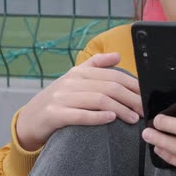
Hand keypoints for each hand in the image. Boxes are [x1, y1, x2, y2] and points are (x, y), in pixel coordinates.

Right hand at [17, 53, 142, 150]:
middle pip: (108, 88)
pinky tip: (111, 118)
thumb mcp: (74, 79)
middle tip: (143, 110)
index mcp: (79, 72)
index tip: (145, 95)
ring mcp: (61, 98)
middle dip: (130, 99)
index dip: (132, 85)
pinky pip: (79, 115)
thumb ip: (96, 65)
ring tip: (133, 118)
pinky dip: (97, 117)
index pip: (113, 76)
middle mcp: (70, 82)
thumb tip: (117, 55)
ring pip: (98, 100)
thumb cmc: (59, 99)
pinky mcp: (54, 114)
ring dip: (120, 109)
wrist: (30, 120)